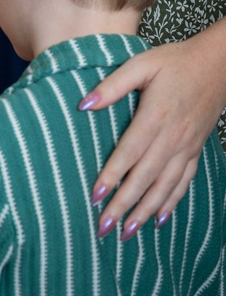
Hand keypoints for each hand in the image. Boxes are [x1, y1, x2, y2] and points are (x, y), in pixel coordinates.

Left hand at [78, 39, 221, 239]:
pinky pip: (183, 182)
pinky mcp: (195, 150)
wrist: (218, 65)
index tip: (95, 196)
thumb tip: (83, 104)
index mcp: (156, 117)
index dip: (112, 176)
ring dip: (145, 211)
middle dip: (124, 205)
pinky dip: (170, 202)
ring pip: (164, 186)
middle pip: (145, 177)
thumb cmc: (174, 62)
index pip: (129, 153)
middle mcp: (172, 138)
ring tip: (127, 232)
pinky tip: (158, 219)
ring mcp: (186, 147)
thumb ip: (112, 86)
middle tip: (104, 228)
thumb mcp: (140, 65)